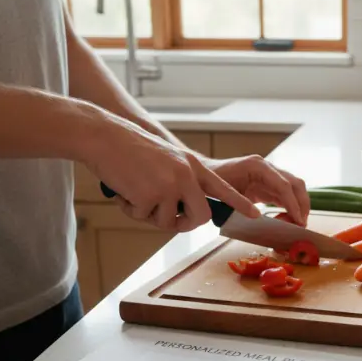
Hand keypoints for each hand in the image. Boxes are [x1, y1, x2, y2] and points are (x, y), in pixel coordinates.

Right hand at [80, 114, 260, 231]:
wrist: (104, 136)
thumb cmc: (130, 150)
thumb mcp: (166, 162)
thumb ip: (180, 183)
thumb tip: (182, 214)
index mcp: (191, 166)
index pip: (222, 188)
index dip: (239, 203)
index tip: (257, 214)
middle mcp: (186, 175)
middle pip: (200, 217)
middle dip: (183, 224)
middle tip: (165, 217)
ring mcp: (170, 185)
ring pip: (167, 222)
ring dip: (148, 214)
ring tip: (134, 191)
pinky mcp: (151, 195)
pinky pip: (143, 218)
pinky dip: (130, 209)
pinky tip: (123, 190)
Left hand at [202, 155, 309, 225]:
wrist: (203, 173)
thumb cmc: (210, 183)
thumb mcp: (226, 195)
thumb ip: (243, 206)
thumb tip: (260, 219)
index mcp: (257, 166)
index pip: (284, 185)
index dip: (293, 204)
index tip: (298, 221)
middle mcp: (266, 167)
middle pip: (295, 183)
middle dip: (302, 204)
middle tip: (302, 224)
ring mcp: (268, 173)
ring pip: (294, 187)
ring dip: (299, 205)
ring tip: (298, 224)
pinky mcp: (266, 182)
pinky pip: (285, 193)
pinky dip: (290, 205)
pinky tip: (290, 219)